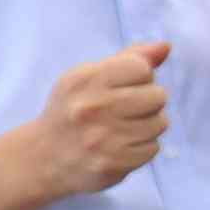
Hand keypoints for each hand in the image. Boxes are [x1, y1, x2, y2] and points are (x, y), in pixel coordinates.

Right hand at [29, 41, 171, 204]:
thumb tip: (166, 46)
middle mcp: (92, 108)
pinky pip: (152, 148)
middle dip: (149, 101)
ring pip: (160, 123)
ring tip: (123, 128)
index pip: (142, 68)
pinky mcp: (112, 163)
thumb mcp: (90, 76)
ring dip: (148, 125)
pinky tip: (120, 146)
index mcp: (86, 80)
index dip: (140, 76)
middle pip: (158, 95)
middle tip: (126, 109)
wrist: (44, 158)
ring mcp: (102, 138)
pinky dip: (142, 147)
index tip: (124, 86)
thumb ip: (129, 58)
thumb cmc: (73, 109)